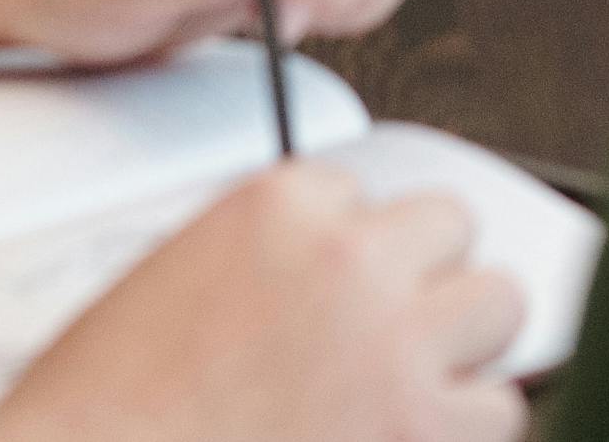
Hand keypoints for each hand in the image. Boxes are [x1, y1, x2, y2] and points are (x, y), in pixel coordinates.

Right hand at [0, 161, 524, 441]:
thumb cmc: (107, 409)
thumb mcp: (172, 285)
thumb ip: (265, 262)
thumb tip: (320, 281)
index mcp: (279, 206)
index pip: (361, 191)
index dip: (348, 247)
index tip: (334, 285)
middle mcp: (350, 256)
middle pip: (452, 225)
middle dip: (427, 276)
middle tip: (395, 327)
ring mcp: (395, 339)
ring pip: (499, 303)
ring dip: (463, 344)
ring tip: (422, 382)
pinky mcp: (421, 423)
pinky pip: (501, 408)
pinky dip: (467, 426)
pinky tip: (417, 436)